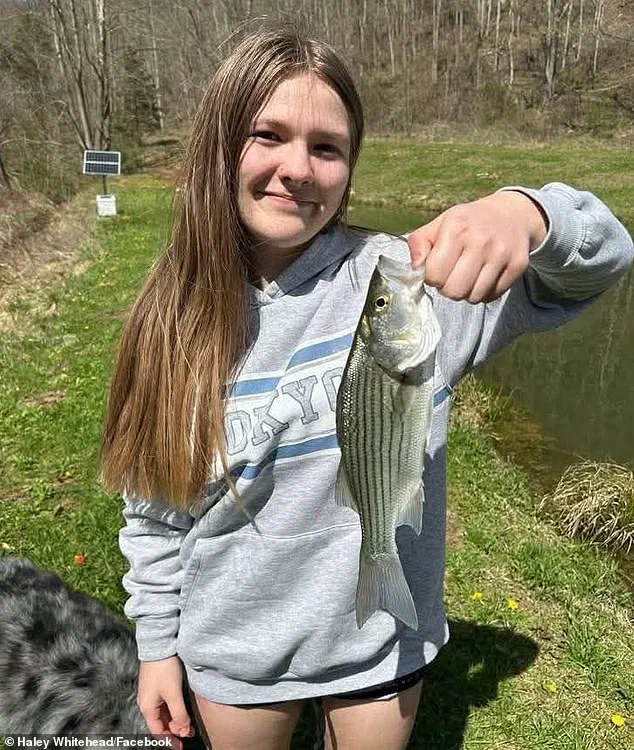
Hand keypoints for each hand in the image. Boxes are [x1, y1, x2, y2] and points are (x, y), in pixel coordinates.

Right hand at [137, 656, 194, 738]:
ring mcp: (150, 693)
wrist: (159, 645)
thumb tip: (183, 730)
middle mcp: (146, 702)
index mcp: (147, 708)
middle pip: (159, 723)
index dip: (169, 740)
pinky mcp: (156, 684)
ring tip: (188, 723)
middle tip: (188, 734)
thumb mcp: (173, 693)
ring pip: (162, 713)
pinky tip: (181, 709)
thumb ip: (179, 713)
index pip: (158, 731)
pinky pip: (163, 704)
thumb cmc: (164, 669)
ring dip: (174, 720)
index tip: (181, 746)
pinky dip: (172, 710)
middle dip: (174, 730)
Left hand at [408, 191, 547, 303]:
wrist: (510, 214)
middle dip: (448, 288)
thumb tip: (415, 269)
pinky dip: (484, 292)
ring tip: (468, 276)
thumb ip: (418, 244)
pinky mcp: (518, 265)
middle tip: (452, 276)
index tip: (437, 270)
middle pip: (454, 291)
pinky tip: (484, 276)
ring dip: (466, 292)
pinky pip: (491, 296)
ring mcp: (501, 254)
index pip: (434, 275)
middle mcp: (480, 240)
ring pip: (473, 298)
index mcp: (456, 228)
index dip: (431, 278)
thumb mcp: (438, 224)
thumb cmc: (467, 223)